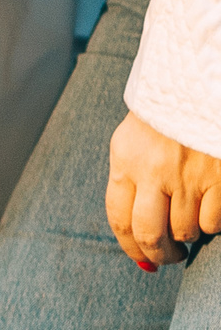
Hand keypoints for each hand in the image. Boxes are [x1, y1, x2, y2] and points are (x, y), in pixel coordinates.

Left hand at [107, 111, 220, 270]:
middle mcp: (153, 169)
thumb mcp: (138, 135)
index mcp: (126, 158)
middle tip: (170, 257)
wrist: (207, 71)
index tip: (143, 258)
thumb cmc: (174, 106)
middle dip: (159, 254)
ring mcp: (189, 173)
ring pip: (184, 229)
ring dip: (190, 235)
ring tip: (195, 228)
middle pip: (148, 234)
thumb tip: (135, 229)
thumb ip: (133, 174)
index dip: (130, 248)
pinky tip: (214, 215)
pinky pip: (214, 220)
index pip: (119, 219)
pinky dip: (214, 224)